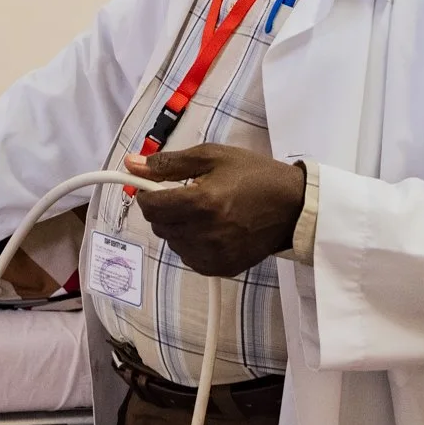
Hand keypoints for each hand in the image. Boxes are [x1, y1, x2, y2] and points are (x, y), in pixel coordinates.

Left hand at [126, 144, 306, 277]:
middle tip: (187, 195)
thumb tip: (131, 163)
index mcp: (202, 202)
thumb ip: (168, 163)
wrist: (292, 206)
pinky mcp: (221, 268)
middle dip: (164, 209)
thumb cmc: (254, 175)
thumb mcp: (212, 156)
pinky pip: (188, 258)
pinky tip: (210, 229)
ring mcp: (213, 255)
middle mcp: (205, 233)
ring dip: (178, 227)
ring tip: (203, 212)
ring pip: (172, 243)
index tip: (156, 186)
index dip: (147, 193)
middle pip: (159, 225)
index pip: (150, 206)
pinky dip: (191, 244)